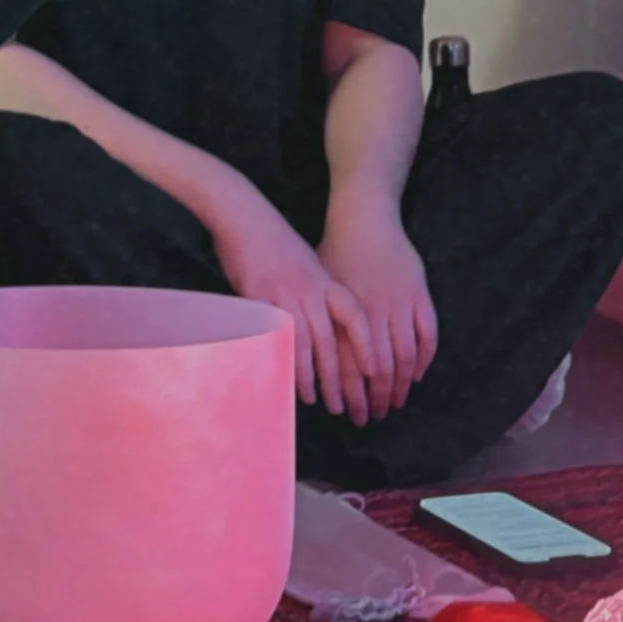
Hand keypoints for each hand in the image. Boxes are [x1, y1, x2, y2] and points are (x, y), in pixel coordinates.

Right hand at [205, 179, 378, 418]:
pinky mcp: (261, 299)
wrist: (245, 217)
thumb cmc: (276, 244)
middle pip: (332, 341)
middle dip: (341, 377)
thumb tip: (325, 327)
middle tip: (347, 404)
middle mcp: (311, 290)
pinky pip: (276, 337)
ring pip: (306, 344)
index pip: (355, 317)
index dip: (367, 345)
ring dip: (314, 377)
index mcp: (325, 282)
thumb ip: (318, 294)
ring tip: (319, 401)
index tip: (376, 370)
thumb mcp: (307, 266)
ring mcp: (286, 295)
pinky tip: (287, 380)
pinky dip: (284, 361)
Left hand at [318, 189, 437, 415]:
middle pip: (377, 368)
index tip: (346, 412)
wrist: (362, 216)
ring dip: (400, 385)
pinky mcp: (418, 294)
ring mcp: (399, 303)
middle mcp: (372, 312)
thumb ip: (308, 318)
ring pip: (403, 356)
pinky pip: (427, 334)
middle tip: (372, 417)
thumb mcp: (314, 286)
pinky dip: (424, 358)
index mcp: (344, 313)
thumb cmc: (333, 251)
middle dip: (374, 397)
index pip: (349, 364)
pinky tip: (416, 374)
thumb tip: (287, 350)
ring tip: (394, 403)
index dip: (349, 392)